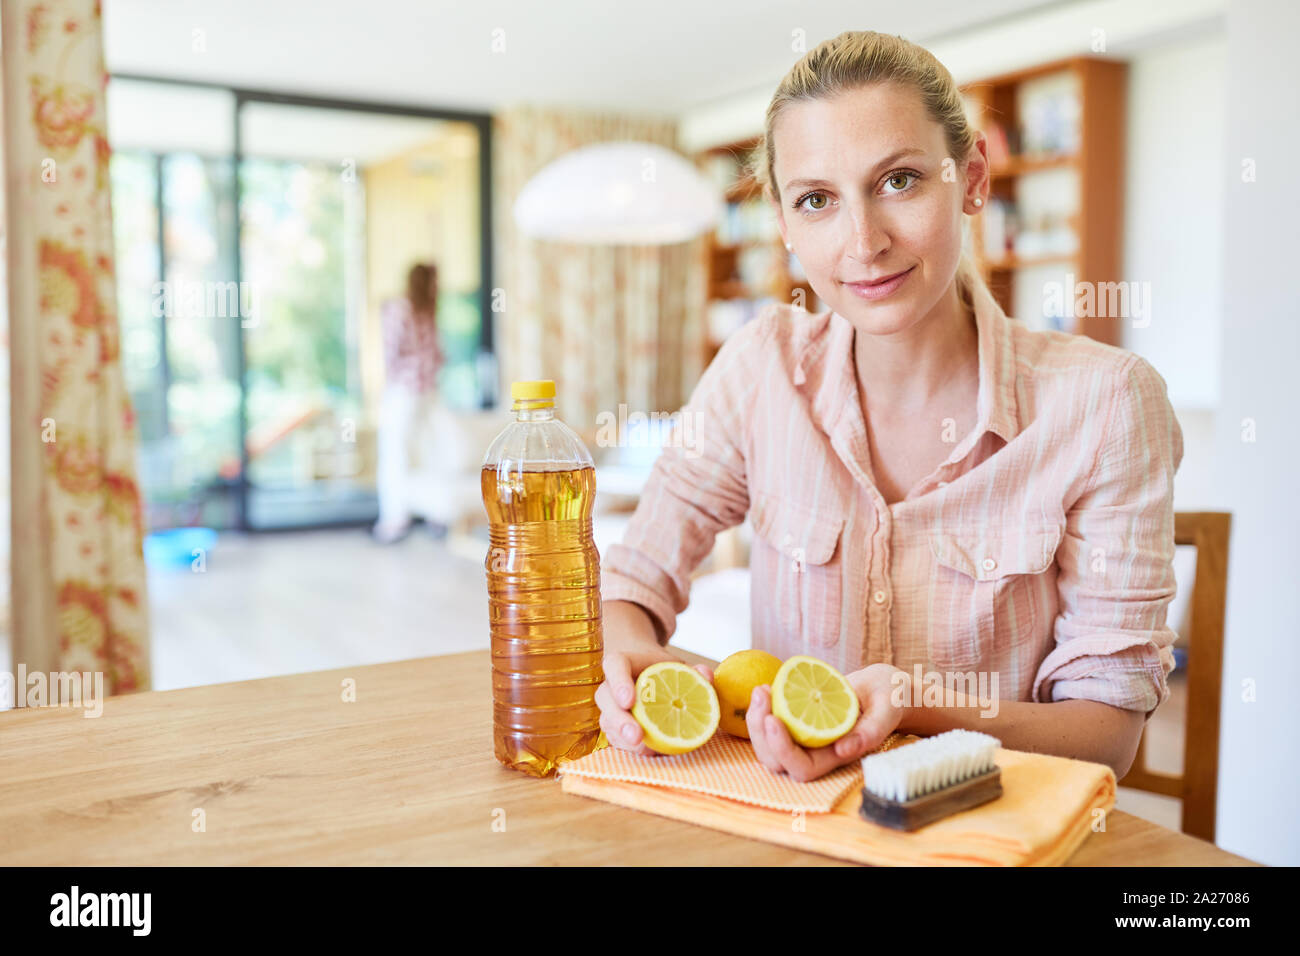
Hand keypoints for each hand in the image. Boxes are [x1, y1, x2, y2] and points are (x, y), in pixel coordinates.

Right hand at [595, 644, 714, 756]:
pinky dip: (630, 747)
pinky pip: (615, 738)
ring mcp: (609, 707)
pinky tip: (649, 752)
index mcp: (623, 662)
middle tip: (636, 735)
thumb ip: (694, 670)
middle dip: (619, 719)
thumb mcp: (678, 665)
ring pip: (608, 722)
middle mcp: (610, 684)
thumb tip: (706, 675)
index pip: (614, 665)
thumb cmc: (662, 669)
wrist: (644, 674)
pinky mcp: (613, 726)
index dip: (619, 682)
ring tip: (646, 750)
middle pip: (605, 699)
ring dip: (624, 739)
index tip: (630, 701)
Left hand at [747, 662, 907, 781]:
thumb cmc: (889, 700)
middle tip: (762, 693)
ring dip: (756, 720)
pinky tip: (765, 688)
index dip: (783, 750)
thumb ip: (871, 731)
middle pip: (776, 761)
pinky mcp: (797, 724)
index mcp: (838, 757)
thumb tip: (844, 751)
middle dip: (760, 732)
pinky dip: (763, 710)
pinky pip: (771, 726)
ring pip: (768, 746)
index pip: (802, 769)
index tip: (773, 718)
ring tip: (761, 689)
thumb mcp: (887, 710)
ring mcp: (805, 740)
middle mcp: (817, 754)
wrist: (883, 690)